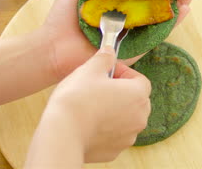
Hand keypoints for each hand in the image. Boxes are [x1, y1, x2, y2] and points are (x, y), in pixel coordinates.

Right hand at [26, 46, 150, 166]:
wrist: (62, 134)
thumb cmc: (77, 99)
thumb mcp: (90, 69)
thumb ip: (104, 58)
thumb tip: (109, 51)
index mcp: (138, 95)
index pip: (140, 79)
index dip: (124, 73)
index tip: (108, 72)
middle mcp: (140, 117)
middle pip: (136, 100)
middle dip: (121, 92)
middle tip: (100, 88)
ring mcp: (129, 136)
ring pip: (126, 119)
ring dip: (114, 111)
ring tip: (92, 106)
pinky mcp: (115, 150)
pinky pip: (114, 135)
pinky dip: (106, 129)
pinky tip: (88, 123)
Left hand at [41, 0, 196, 79]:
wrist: (55, 49)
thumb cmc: (62, 22)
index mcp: (115, 5)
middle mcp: (128, 18)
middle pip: (156, 3)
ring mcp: (134, 33)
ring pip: (162, 17)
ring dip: (179, 4)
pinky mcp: (137, 46)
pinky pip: (159, 34)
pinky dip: (174, 22)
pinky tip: (185, 9)